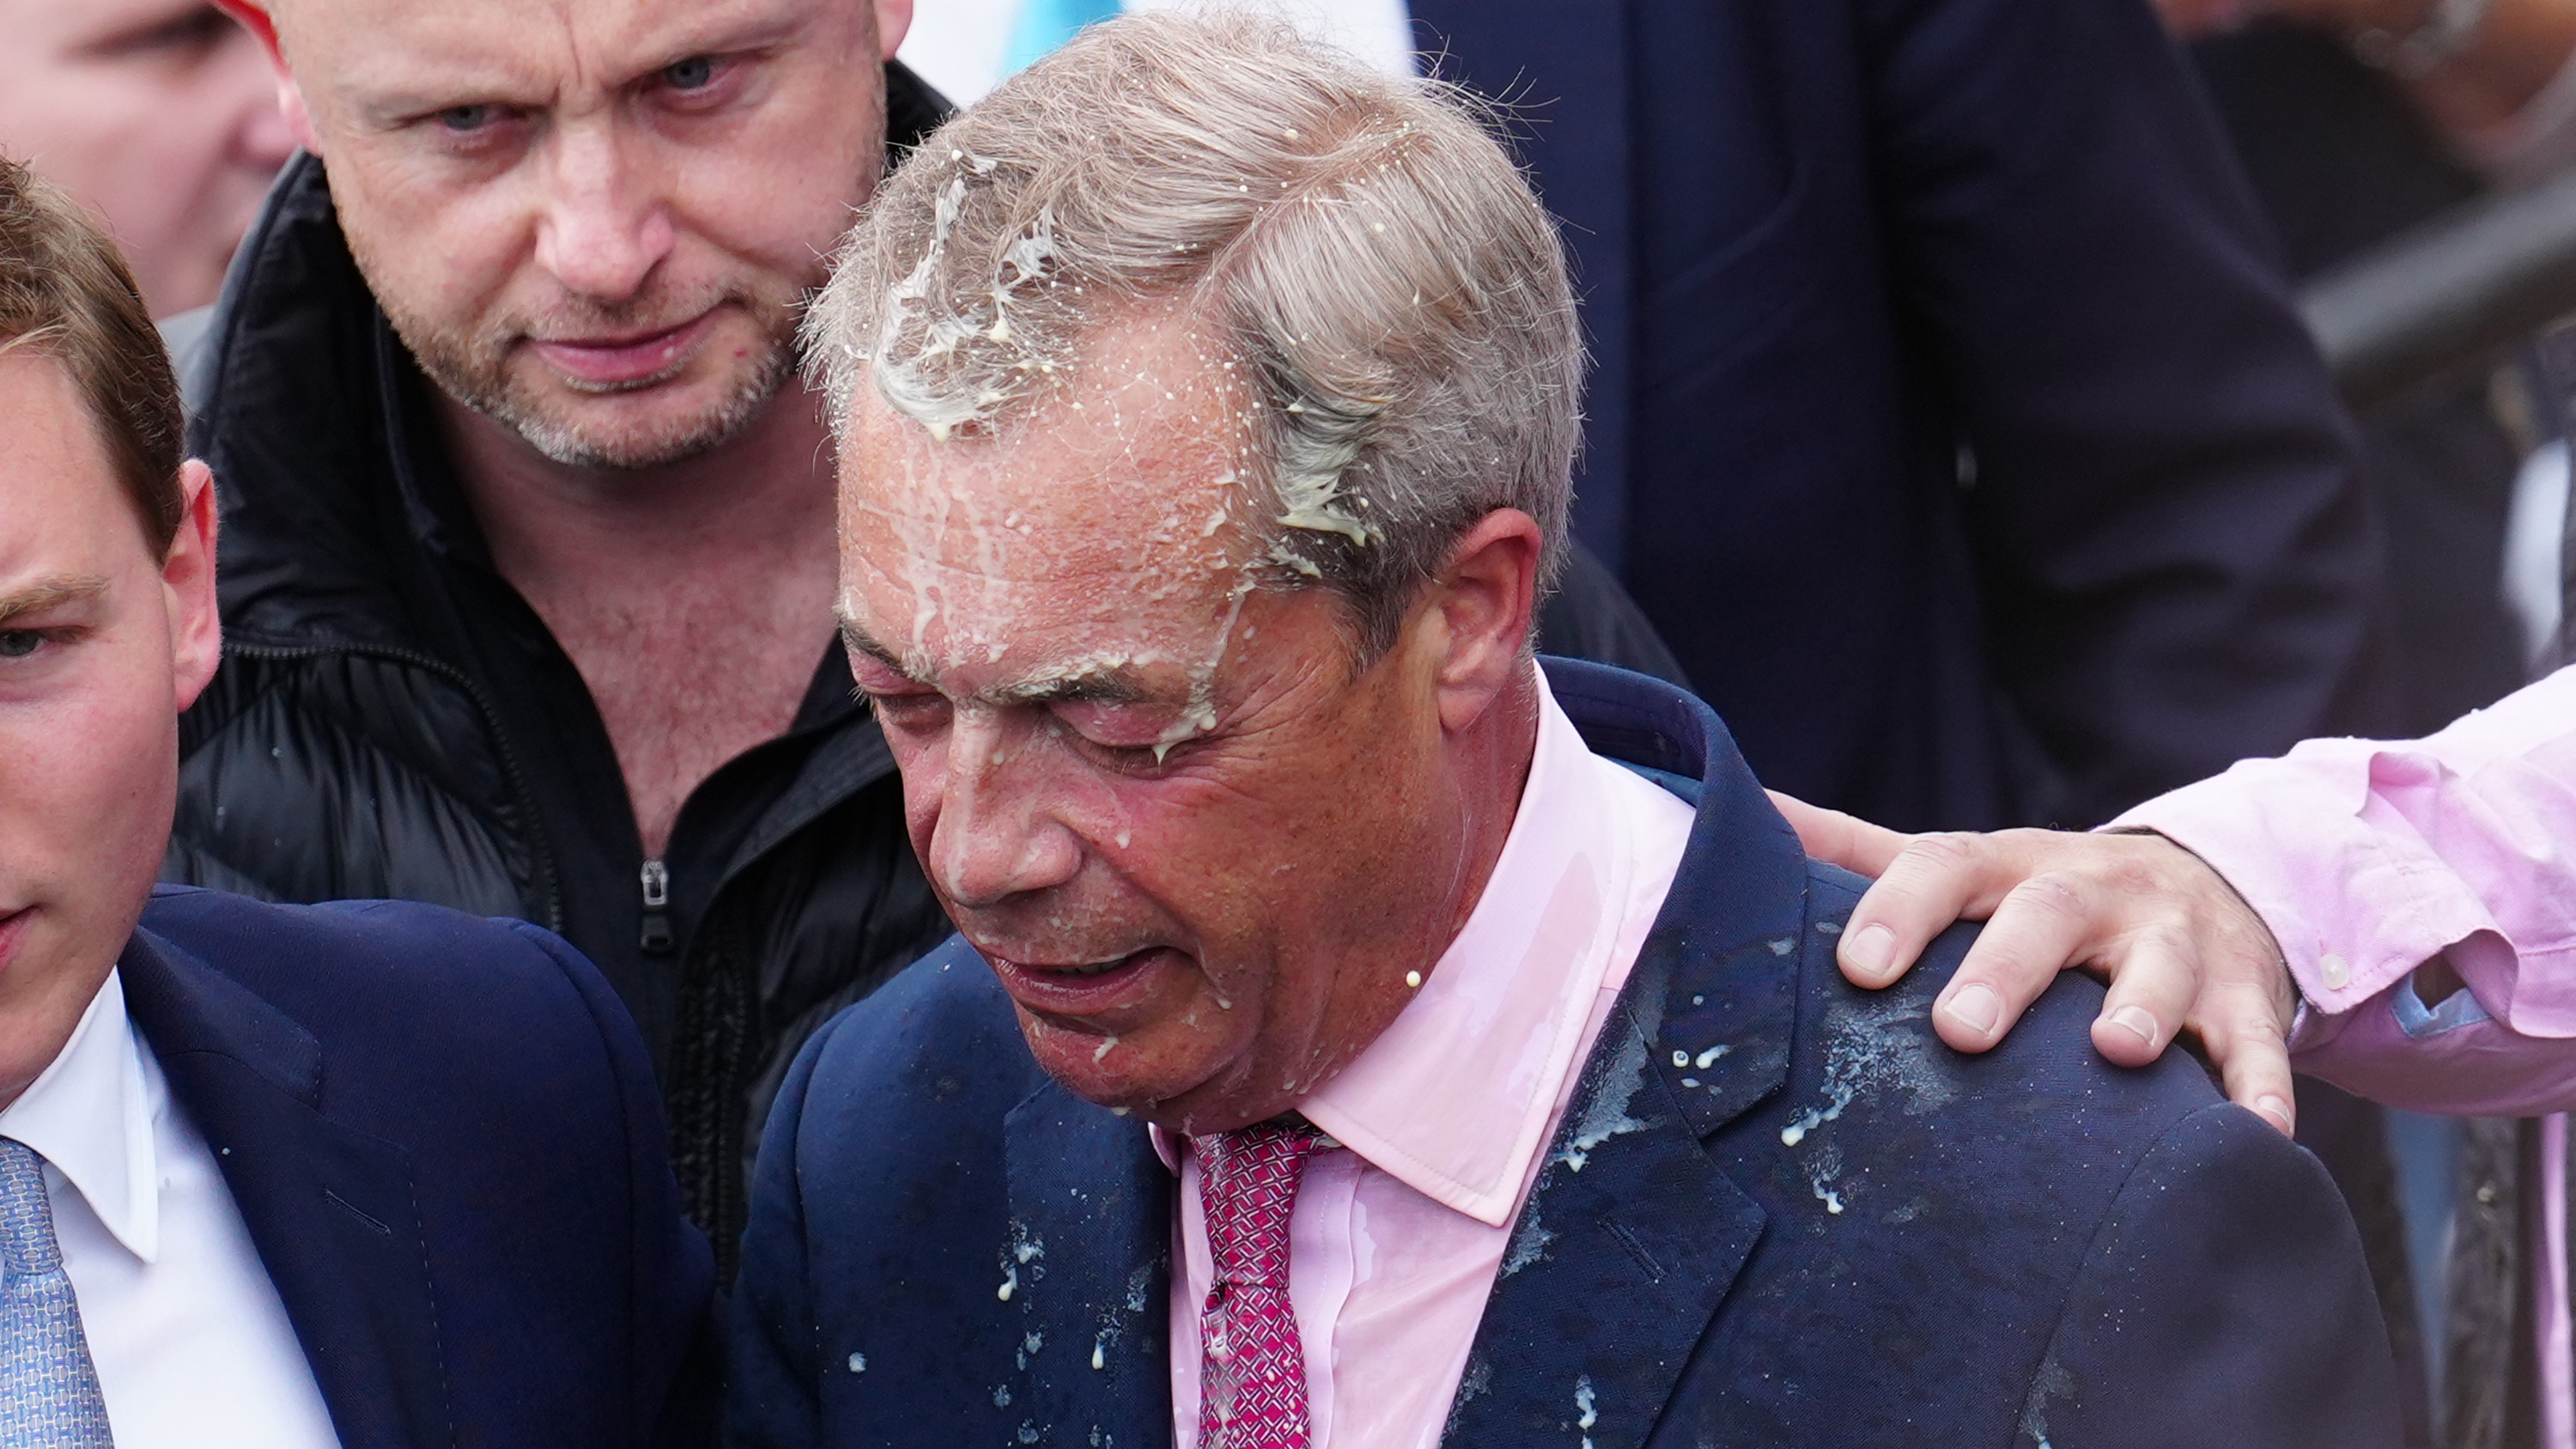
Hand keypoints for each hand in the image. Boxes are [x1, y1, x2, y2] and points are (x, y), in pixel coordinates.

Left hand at [1769, 792, 2301, 1135]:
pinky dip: (2259, 1086)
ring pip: (2161, 968)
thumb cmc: (2039, 898)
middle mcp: (2091, 892)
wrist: (2198, 888)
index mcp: (2007, 866)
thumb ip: (1857, 854)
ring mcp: (2173, 940)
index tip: (1857, 970)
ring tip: (2119, 1051)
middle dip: (2006, 969)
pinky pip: (2256, 1042)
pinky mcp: (2244, 996)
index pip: (1941, 868)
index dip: (1898, 913)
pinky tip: (2255, 1134)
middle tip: (1960, 1031)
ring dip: (2144, 1009)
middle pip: (2047, 915)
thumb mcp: (1960, 866)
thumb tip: (1747, 811)